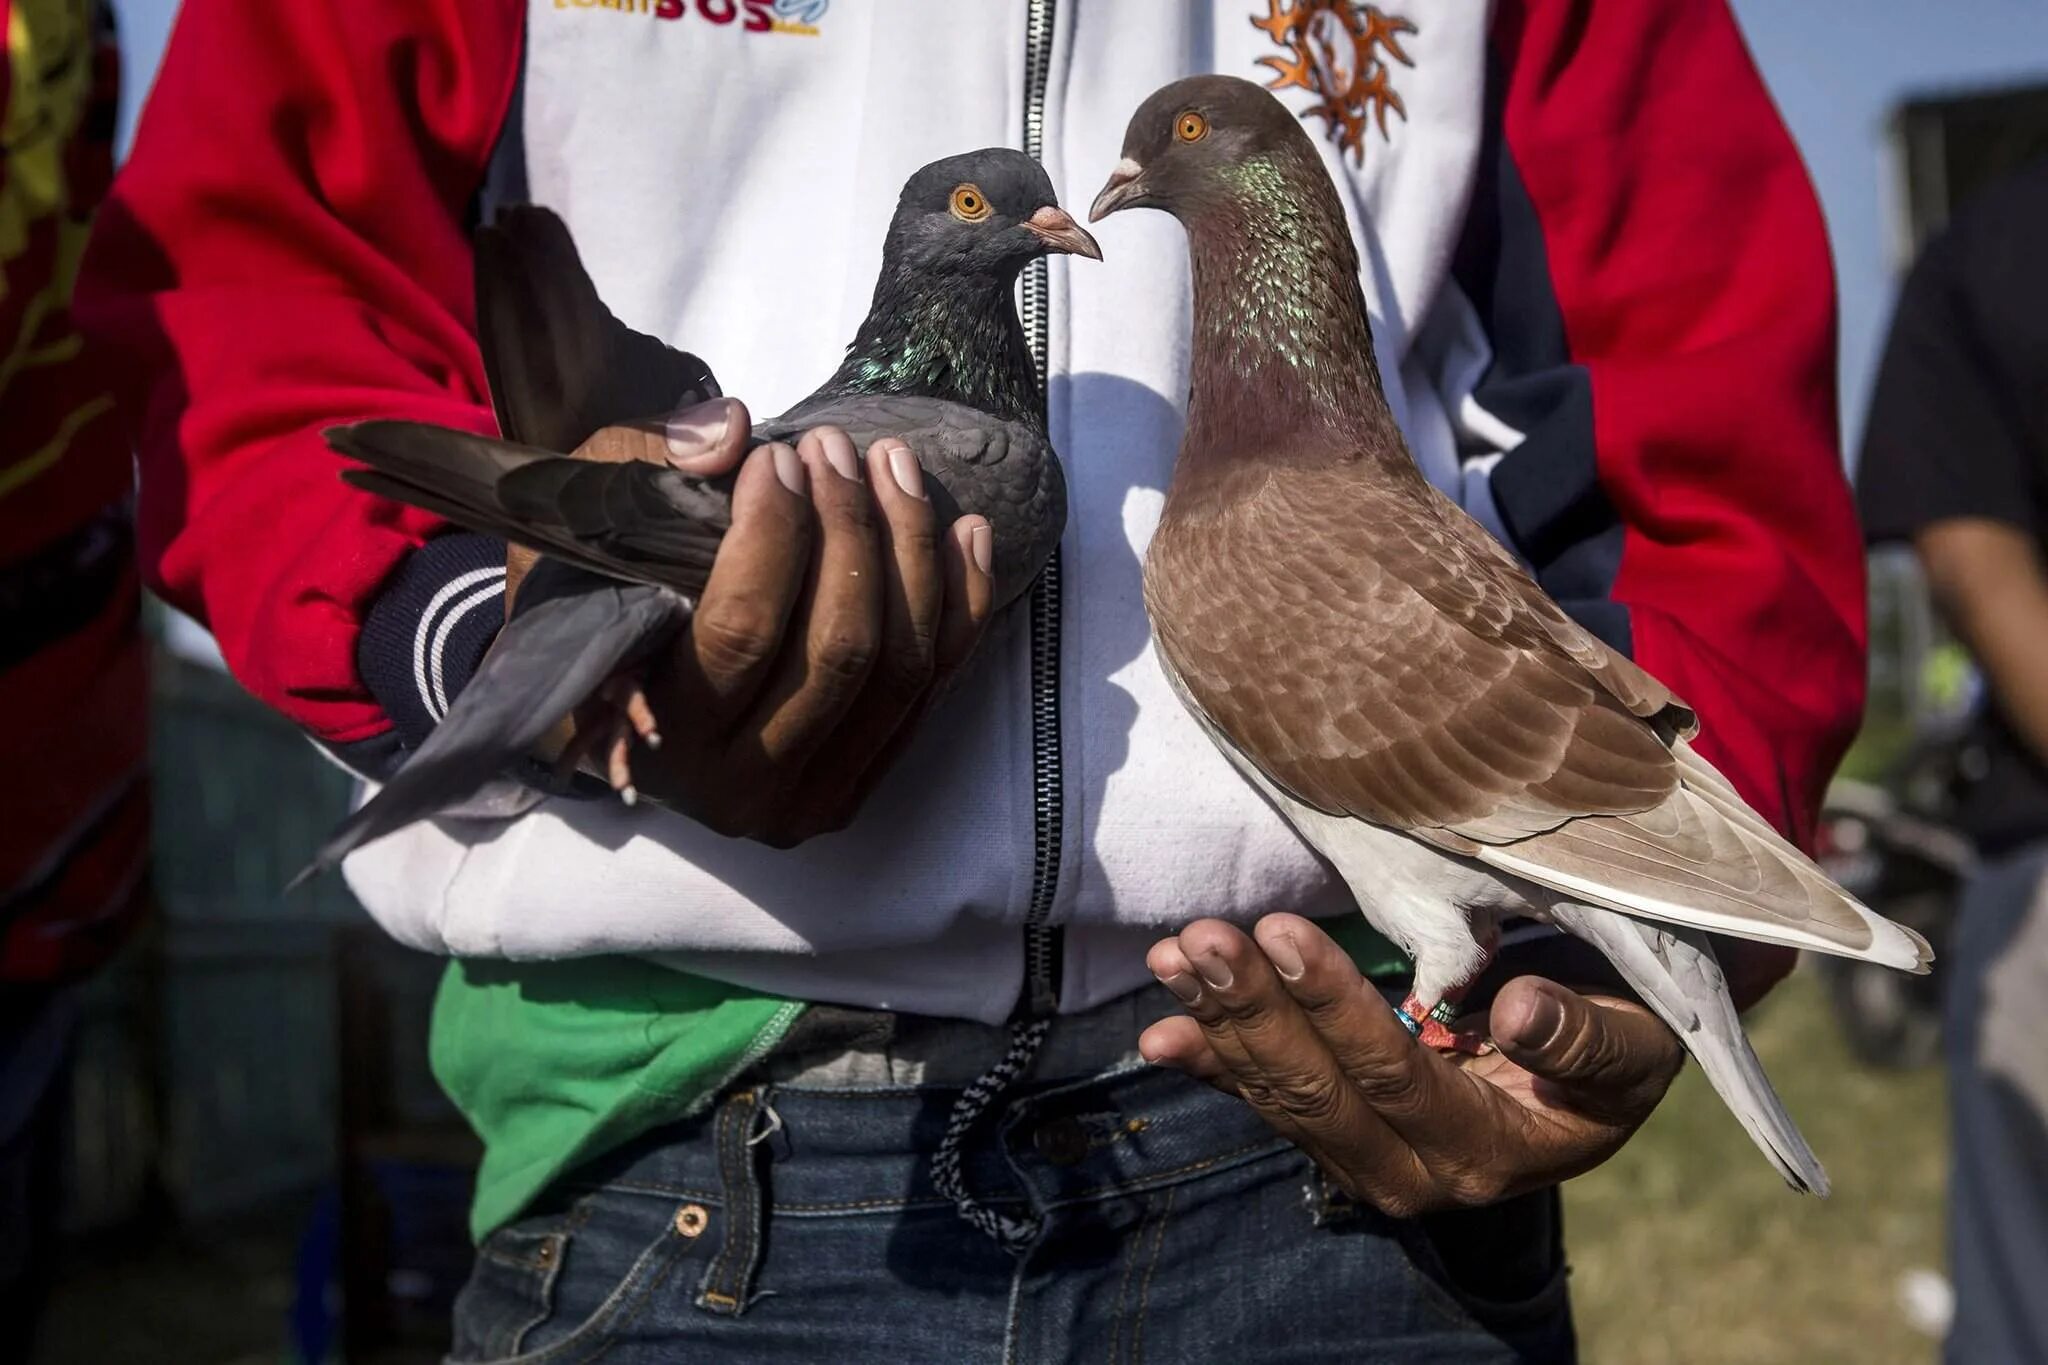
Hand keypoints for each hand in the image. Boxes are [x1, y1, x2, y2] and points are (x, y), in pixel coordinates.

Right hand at [512, 397, 996, 843]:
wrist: (600, 705)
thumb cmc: (591, 603)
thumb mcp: (587, 528)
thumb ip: (647, 469)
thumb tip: (731, 432)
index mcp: (661, 736)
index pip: (741, 629)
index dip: (775, 532)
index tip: (782, 456)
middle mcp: (739, 787)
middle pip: (838, 649)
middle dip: (852, 530)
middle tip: (837, 449)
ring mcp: (810, 797)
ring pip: (898, 670)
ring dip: (912, 554)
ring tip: (896, 465)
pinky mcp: (860, 785)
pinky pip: (934, 692)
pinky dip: (960, 606)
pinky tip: (966, 529)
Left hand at [1140, 914, 1684, 1216]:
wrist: (1594, 1079)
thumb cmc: (1618, 1048)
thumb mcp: (1631, 1046)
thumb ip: (1581, 1040)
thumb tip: (1517, 1017)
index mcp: (1485, 1152)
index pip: (1395, 1077)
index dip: (1336, 1007)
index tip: (1287, 934)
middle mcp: (1412, 1170)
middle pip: (1317, 1091)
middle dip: (1256, 1010)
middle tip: (1209, 936)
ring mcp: (1363, 1155)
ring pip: (1277, 1093)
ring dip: (1220, 1020)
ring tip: (1176, 953)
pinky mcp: (1331, 1130)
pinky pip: (1260, 1097)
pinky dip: (1209, 1058)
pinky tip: (1159, 1028)